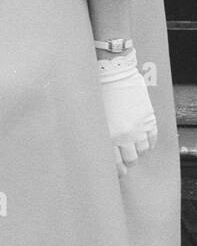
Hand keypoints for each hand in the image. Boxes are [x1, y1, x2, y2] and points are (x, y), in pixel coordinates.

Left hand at [99, 52, 157, 175]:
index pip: (114, 162)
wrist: (112, 74)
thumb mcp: (93, 117)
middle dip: (128, 161)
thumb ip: (97, 134)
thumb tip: (99, 149)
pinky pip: (152, 139)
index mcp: (106, 136)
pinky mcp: (148, 119)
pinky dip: (149, 142)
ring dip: (138, 150)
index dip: (118, 170)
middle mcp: (124, 135)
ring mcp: (138, 128)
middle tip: (126, 158)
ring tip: (133, 146)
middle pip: (131, 159)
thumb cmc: (96, 93)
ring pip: (143, 151)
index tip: (119, 171)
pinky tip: (143, 138)